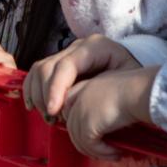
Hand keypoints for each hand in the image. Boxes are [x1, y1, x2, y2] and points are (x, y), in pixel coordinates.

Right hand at [23, 34, 140, 119]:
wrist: (134, 74)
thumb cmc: (133, 79)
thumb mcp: (129, 80)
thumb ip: (108, 88)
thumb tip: (85, 105)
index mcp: (95, 47)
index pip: (66, 65)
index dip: (56, 87)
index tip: (54, 110)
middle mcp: (77, 47)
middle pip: (48, 66)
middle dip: (45, 94)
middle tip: (53, 119)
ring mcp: (67, 54)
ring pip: (39, 69)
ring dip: (38, 95)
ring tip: (49, 116)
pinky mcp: (59, 64)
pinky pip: (37, 73)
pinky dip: (32, 90)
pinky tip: (34, 107)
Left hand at [60, 66, 157, 158]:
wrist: (140, 90)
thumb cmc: (139, 89)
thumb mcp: (119, 91)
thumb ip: (108, 103)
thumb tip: (109, 123)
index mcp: (86, 85)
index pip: (70, 107)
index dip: (78, 124)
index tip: (93, 135)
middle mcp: (80, 97)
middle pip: (72, 126)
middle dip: (85, 142)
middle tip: (104, 150)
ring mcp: (81, 111)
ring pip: (79, 140)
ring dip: (96, 151)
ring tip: (114, 154)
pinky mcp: (87, 125)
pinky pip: (90, 146)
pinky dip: (103, 152)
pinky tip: (117, 153)